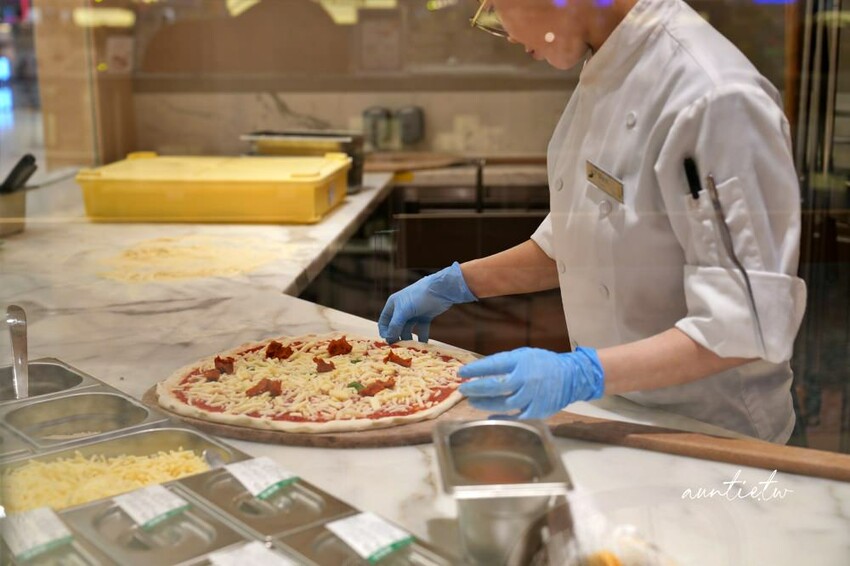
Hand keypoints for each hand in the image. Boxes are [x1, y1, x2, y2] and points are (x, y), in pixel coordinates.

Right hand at [378, 262, 476, 342]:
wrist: (441, 290)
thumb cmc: (419, 296)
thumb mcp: (404, 311)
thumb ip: (395, 325)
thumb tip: (388, 339)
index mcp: (393, 304)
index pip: (384, 321)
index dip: (385, 332)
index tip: (389, 343)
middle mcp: (402, 309)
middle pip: (396, 327)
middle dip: (397, 337)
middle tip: (400, 349)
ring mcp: (414, 313)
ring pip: (408, 330)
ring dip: (409, 339)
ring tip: (412, 349)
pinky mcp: (425, 317)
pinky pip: (421, 330)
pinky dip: (422, 338)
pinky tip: (423, 346)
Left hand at [458, 347, 604, 418]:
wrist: (572, 377)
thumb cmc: (543, 363)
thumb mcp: (524, 355)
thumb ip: (504, 363)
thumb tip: (480, 371)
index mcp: (522, 362)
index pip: (493, 365)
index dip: (475, 370)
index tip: (461, 373)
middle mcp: (526, 379)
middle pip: (495, 386)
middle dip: (476, 389)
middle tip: (463, 390)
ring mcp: (532, 397)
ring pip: (503, 404)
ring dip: (485, 403)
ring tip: (473, 402)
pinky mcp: (537, 411)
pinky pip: (515, 417)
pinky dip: (501, 417)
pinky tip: (489, 416)